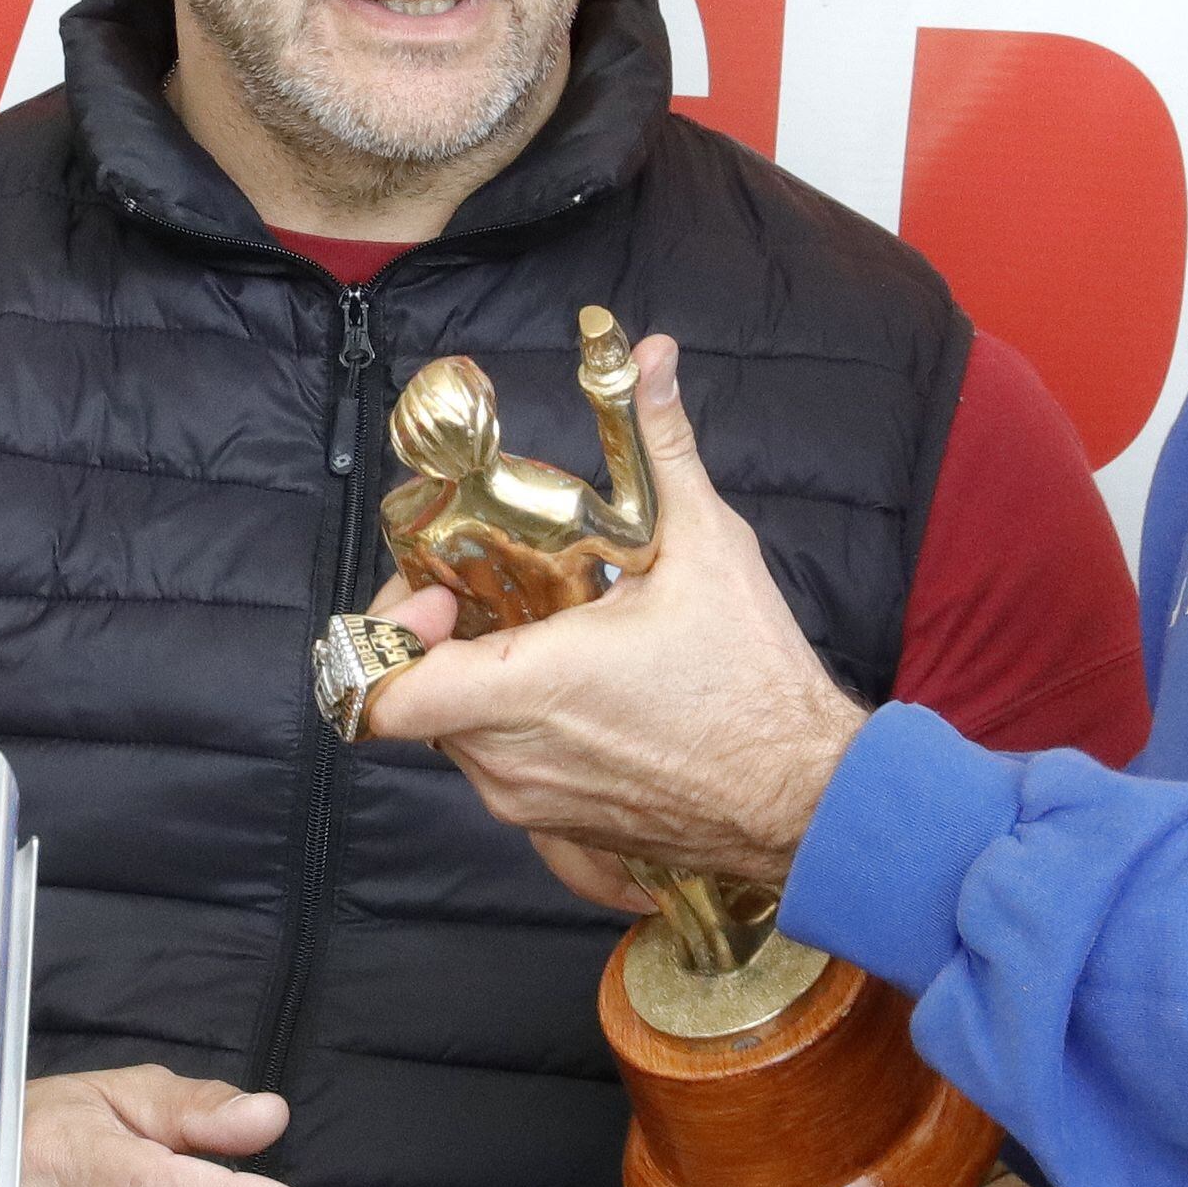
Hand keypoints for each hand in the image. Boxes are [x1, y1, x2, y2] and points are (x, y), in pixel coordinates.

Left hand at [360, 333, 865, 891]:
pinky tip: (569, 697)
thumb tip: (647, 356)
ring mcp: (530, 803)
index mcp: (525, 690)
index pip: (380, 689)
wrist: (807, 794)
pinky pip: (501, 775)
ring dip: (476, 686)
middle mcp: (510, 758)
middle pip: (415, 702)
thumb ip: (660, 445)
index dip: (385, 632)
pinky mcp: (557, 830)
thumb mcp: (705, 546)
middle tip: (488, 595)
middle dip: (439, 642)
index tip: (441, 592)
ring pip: (456, 740)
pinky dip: (514, 734)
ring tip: (537, 638)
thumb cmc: (754, 683)